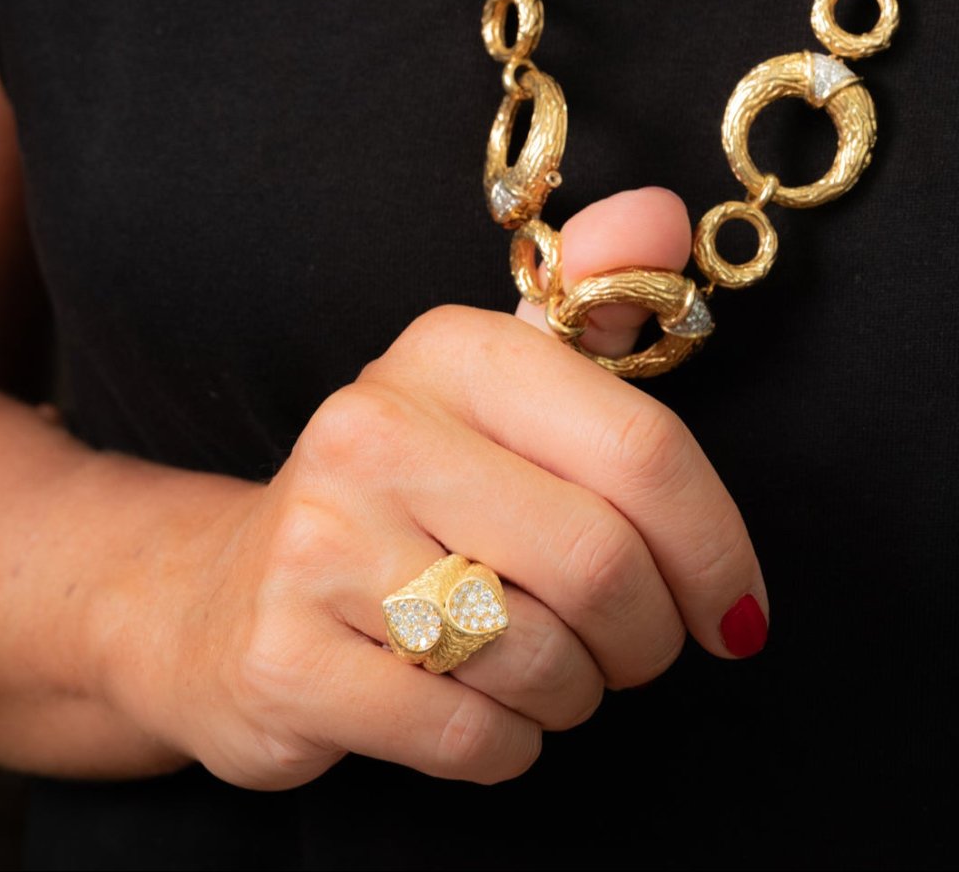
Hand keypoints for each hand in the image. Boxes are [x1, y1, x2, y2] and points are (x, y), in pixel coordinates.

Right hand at [105, 188, 766, 789]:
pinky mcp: (283, 658)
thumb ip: (591, 309)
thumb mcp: (494, 393)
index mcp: (449, 352)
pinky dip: (509, 745)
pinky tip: (476, 709)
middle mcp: (374, 428)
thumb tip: (662, 213)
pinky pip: (470, 738)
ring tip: (543, 669)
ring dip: (575, 692)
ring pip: (542, 661)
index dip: (715, 546)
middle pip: (602, 564)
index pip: (641, 448)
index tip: (733, 610)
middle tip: (633, 648)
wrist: (225, 595)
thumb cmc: (403, 497)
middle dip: (648, 637)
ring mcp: (317, 543)